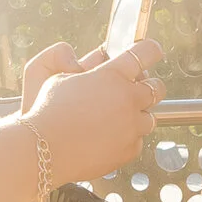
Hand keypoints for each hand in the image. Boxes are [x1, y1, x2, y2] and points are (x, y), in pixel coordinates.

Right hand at [26, 37, 163, 182]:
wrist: (44, 150)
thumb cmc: (47, 112)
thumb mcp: (61, 78)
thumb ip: (86, 68)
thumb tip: (100, 60)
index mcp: (112, 75)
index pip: (146, 53)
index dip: (150, 50)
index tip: (151, 51)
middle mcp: (127, 99)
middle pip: (157, 87)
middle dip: (149, 86)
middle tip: (136, 89)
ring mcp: (131, 126)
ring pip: (150, 117)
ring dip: (138, 115)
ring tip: (117, 119)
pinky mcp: (129, 149)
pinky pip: (138, 140)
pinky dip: (128, 138)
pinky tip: (109, 137)